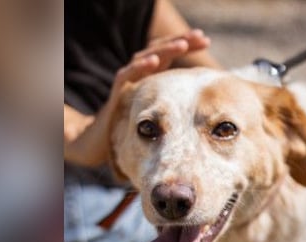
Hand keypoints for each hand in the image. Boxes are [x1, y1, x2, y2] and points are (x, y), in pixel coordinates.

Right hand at [64, 29, 210, 166]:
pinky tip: (154, 61)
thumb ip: (176, 106)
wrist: (100, 140)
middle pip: (159, 50)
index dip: (185, 44)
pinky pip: (127, 75)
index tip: (205, 41)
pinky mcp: (117, 92)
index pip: (168, 53)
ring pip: (145, 58)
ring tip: (183, 45)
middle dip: (180, 42)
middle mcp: (138, 74)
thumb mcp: (159, 114)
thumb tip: (206, 108)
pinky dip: (140, 66)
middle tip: (201, 37)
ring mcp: (127, 81)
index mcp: (149, 76)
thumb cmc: (134, 128)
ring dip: (165, 50)